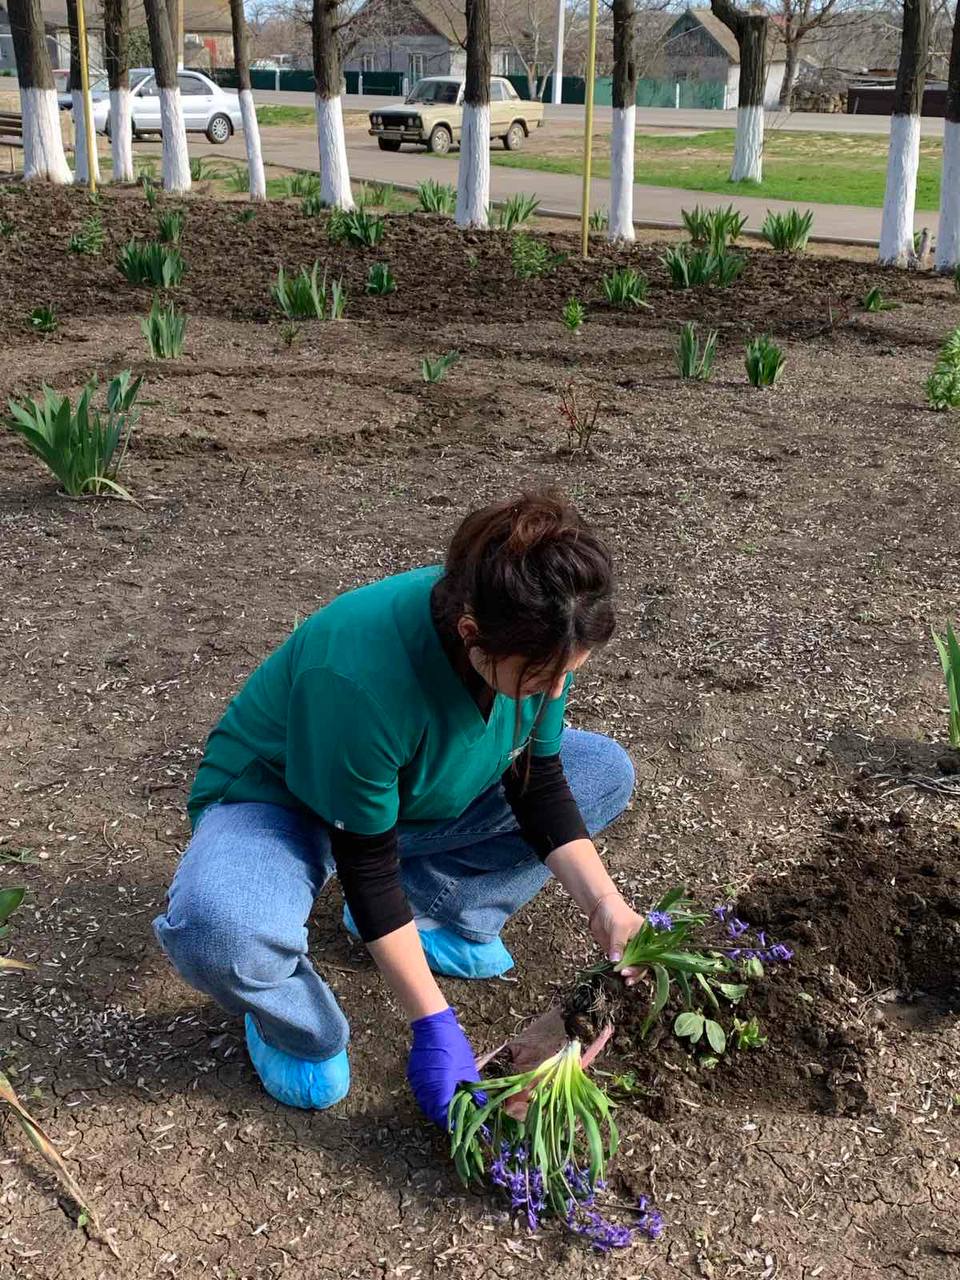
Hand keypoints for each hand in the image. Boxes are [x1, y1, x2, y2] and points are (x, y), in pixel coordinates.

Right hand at [407, 1007, 479, 1129]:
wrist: (432, 1025)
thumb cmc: (453, 1046)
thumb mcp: (468, 1069)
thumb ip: (473, 1092)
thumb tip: (481, 1107)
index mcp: (440, 1090)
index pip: (445, 1117)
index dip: (456, 1123)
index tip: (465, 1124)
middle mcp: (425, 1091)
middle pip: (434, 1114)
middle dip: (447, 1116)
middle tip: (461, 1114)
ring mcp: (416, 1084)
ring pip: (427, 1105)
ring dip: (438, 1107)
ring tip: (452, 1102)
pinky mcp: (413, 1077)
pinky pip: (422, 1094)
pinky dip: (431, 1096)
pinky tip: (441, 1090)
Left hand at [589, 893, 644, 985]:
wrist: (600, 909)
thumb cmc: (615, 913)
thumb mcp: (619, 927)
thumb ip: (618, 944)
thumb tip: (616, 961)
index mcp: (648, 937)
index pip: (652, 955)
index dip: (645, 965)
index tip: (634, 970)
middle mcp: (642, 945)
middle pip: (644, 963)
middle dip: (636, 971)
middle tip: (625, 974)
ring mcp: (631, 950)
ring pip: (634, 966)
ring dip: (630, 974)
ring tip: (624, 980)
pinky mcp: (621, 953)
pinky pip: (624, 965)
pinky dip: (621, 971)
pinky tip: (618, 976)